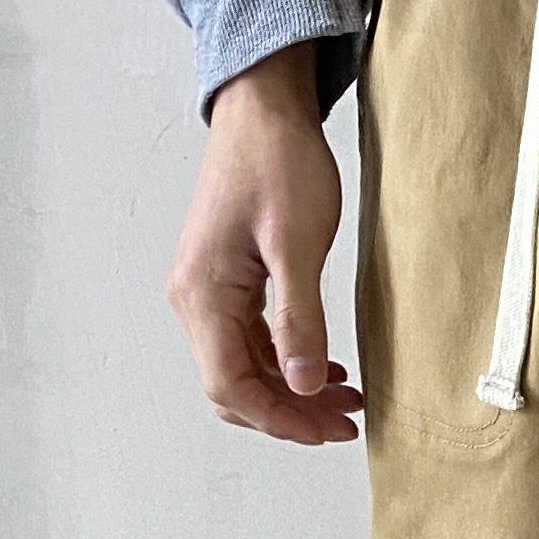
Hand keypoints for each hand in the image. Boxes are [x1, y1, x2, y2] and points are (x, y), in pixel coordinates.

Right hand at [167, 45, 361, 444]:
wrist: (264, 108)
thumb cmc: (278, 161)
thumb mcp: (297, 244)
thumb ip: (299, 319)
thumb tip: (302, 384)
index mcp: (202, 293)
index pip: (231, 386)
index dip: (280, 419)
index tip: (329, 430)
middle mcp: (193, 298)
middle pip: (233, 386)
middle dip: (287, 413)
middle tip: (344, 421)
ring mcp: (206, 290)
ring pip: (243, 368)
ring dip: (289, 391)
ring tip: (344, 399)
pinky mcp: (225, 281)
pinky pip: (249, 342)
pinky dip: (284, 362)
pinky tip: (323, 366)